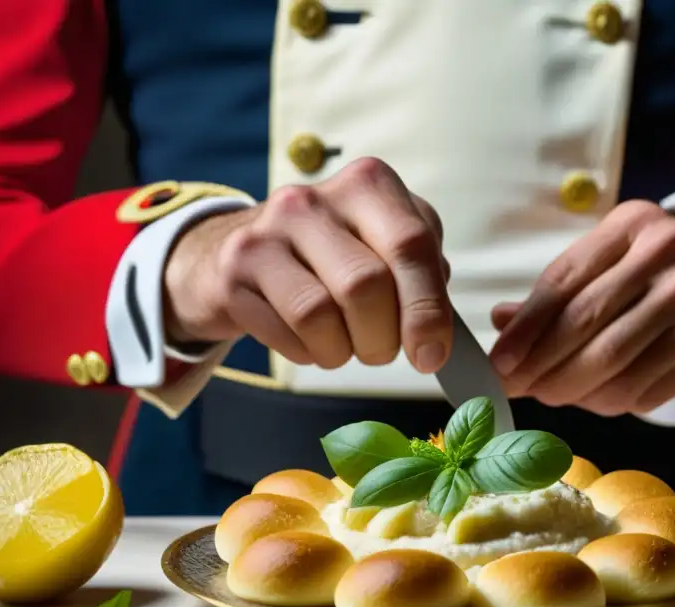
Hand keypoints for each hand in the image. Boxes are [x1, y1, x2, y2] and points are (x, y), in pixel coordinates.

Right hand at [163, 158, 452, 372]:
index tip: (432, 354)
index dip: (427, 309)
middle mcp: (314, 199)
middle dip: (383, 337)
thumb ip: (423, 274)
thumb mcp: (385, 246)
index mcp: (368, 185)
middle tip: (381, 350)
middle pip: (366, 285)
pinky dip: (309, 352)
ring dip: (343, 350)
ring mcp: (267, 232)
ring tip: (344, 346)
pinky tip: (309, 339)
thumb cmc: (332, 256)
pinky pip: (286, 332)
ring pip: (320, 313)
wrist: (237, 254)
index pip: (411, 246)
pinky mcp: (234, 271)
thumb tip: (440, 332)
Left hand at [488, 200, 674, 415]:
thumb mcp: (602, 263)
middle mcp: (670, 253)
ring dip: (569, 390)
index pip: (564, 282)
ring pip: (612, 366)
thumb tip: (500, 322)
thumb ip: (553, 294)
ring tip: (550, 394)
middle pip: (586, 324)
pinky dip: (605, 402)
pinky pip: (640, 391)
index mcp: (631, 223)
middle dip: (540, 366)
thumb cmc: (643, 272)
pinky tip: (594, 396)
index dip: (525, 329)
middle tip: (516, 389)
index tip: (498, 364)